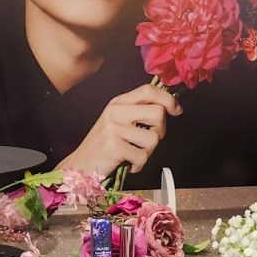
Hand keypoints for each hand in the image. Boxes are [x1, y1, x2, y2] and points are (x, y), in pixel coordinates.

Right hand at [61, 84, 182, 175]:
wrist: (79, 166)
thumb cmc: (103, 146)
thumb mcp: (117, 122)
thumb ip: (138, 112)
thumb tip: (168, 108)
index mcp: (118, 102)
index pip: (148, 90)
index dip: (168, 99)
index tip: (177, 110)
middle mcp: (115, 112)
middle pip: (158, 113)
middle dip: (161, 131)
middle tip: (149, 140)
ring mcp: (113, 129)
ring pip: (153, 139)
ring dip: (148, 152)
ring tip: (134, 154)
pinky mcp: (113, 147)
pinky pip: (142, 157)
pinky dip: (139, 165)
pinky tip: (128, 164)